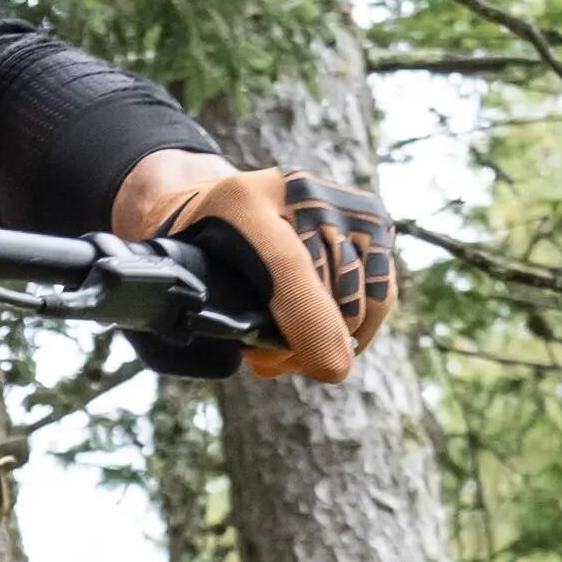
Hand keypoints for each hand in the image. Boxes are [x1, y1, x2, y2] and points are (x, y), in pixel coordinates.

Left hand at [112, 146, 395, 381]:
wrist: (211, 206)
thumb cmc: (192, 262)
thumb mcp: (179, 292)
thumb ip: (210, 333)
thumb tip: (281, 361)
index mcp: (240, 202)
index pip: (289, 267)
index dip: (312, 323)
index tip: (329, 369)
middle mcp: (299, 192)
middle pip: (334, 291)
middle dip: (308, 346)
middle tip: (267, 357)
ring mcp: (340, 200)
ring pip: (366, 297)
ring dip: (335, 339)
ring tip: (292, 344)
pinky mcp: (371, 218)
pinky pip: (382, 291)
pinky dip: (359, 324)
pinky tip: (323, 330)